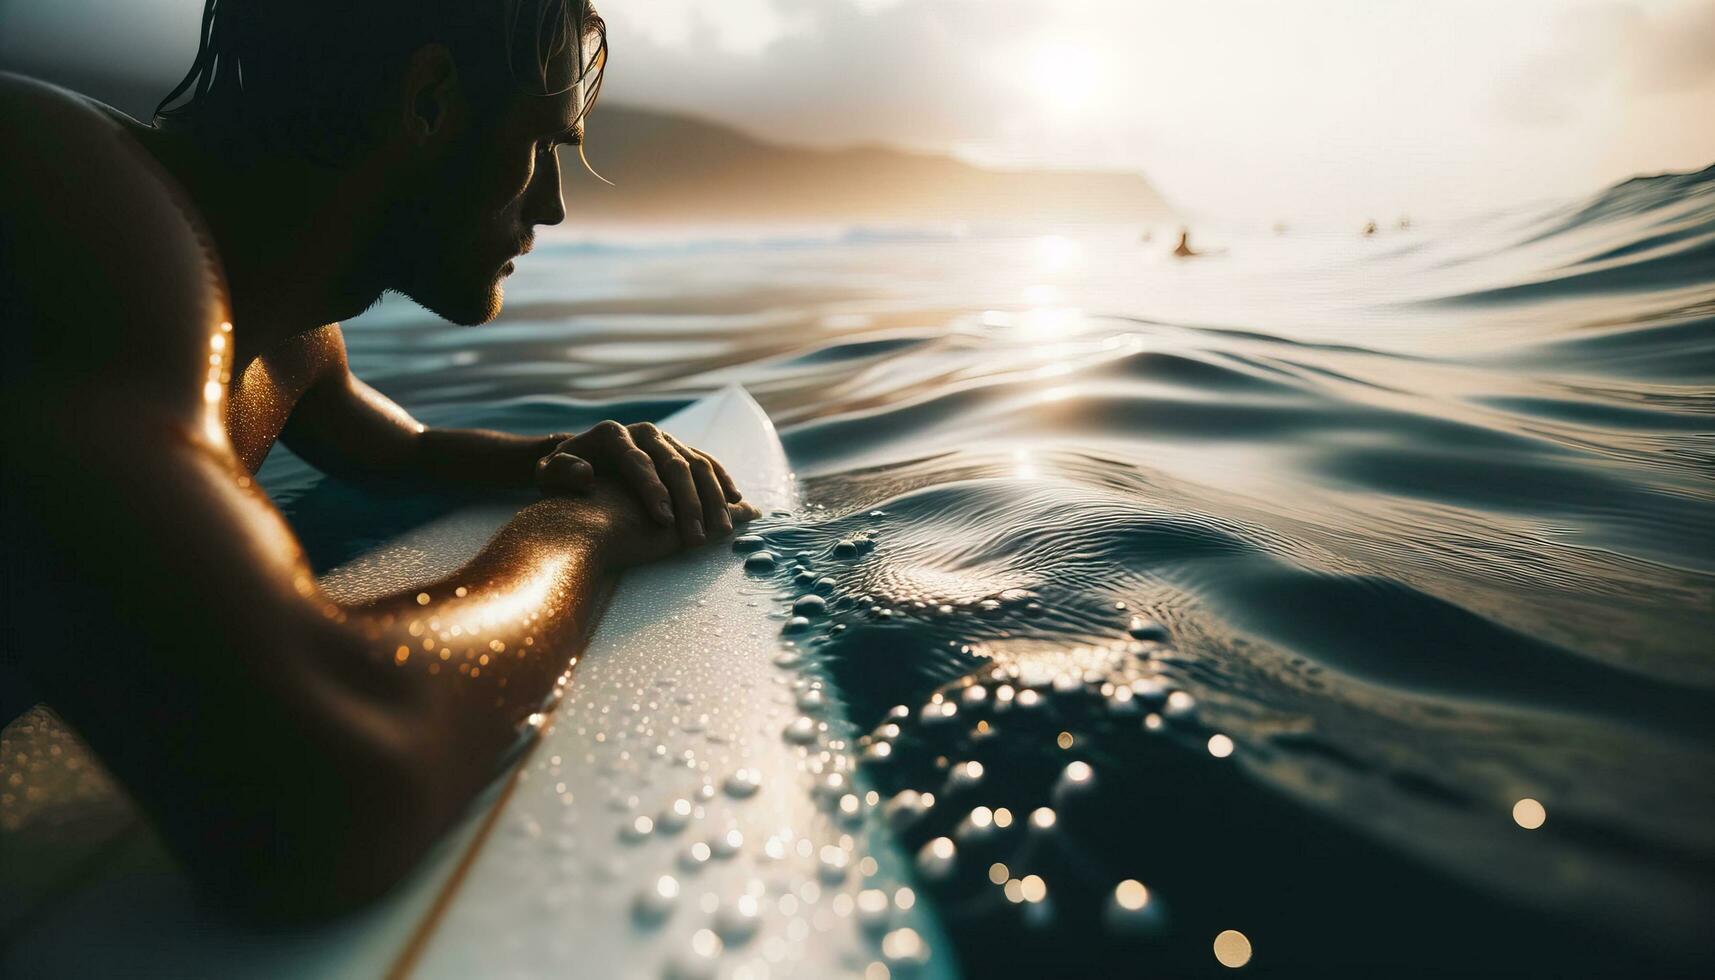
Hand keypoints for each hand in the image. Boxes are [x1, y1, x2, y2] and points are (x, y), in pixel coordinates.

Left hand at [533, 420, 758, 544]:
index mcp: (612, 435)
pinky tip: (736, 503)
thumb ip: (560, 472)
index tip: (664, 522)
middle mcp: (643, 432)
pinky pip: (708, 463)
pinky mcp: (680, 449)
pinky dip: (723, 482)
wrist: (579, 460)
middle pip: (673, 464)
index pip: (638, 462)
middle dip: (689, 503)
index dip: (653, 491)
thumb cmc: (562, 476)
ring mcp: (666, 439)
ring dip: (713, 498)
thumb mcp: (549, 474)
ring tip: (721, 530)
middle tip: (698, 537)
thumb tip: (587, 474)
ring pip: (696, 463)